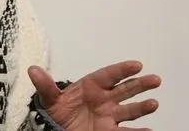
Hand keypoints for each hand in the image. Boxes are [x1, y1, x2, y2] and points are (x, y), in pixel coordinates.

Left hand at [28, 60, 160, 130]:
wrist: (57, 130)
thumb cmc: (56, 113)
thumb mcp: (49, 100)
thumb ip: (45, 86)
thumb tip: (32, 69)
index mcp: (91, 86)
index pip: (109, 75)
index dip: (122, 70)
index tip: (137, 65)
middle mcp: (104, 99)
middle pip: (125, 89)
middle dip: (140, 84)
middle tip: (155, 80)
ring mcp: (109, 116)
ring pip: (130, 110)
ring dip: (142, 107)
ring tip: (153, 103)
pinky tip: (148, 130)